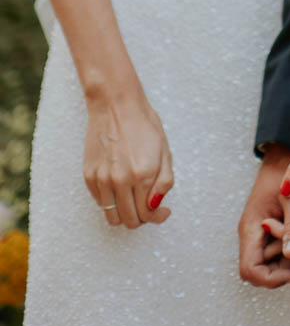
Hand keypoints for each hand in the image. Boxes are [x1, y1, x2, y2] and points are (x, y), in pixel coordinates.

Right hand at [83, 88, 172, 228]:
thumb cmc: (143, 124)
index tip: (162, 212)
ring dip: (125, 213)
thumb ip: (164, 181)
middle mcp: (121, 180)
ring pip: (112, 217)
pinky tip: (119, 186)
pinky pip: (100, 203)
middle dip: (142, 218)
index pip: (148, 214)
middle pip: (130, 220)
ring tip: (133, 199)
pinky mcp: (89, 177)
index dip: (157, 216)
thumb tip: (158, 206)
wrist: (116, 105)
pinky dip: (111, 201)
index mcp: (144, 174)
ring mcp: (102, 179)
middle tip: (147, 207)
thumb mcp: (164, 149)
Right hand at [238, 145, 289, 287]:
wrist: (285, 150)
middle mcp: (253, 234)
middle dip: (285, 271)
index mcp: (252, 227)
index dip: (271, 278)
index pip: (251, 270)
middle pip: (262, 272)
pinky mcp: (270, 229)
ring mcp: (260, 233)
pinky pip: (278, 251)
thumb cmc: (287, 168)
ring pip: (272, 264)